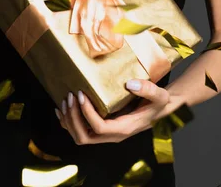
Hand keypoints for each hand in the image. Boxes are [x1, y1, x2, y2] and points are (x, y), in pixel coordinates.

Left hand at [55, 79, 182, 144]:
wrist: (157, 108)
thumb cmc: (157, 102)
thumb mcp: (159, 95)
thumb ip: (148, 89)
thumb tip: (130, 84)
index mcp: (124, 128)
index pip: (99, 128)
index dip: (87, 113)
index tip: (81, 95)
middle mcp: (112, 135)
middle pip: (84, 136)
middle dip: (73, 118)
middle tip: (70, 96)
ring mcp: (105, 134)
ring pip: (80, 136)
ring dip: (69, 120)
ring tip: (65, 100)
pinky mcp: (101, 129)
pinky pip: (80, 131)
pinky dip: (68, 122)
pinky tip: (61, 110)